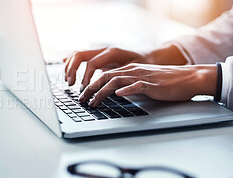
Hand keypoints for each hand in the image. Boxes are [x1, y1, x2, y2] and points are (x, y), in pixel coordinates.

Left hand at [63, 44, 187, 89]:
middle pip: (105, 77)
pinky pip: (137, 85)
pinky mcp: (152, 84)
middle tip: (81, 100)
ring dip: (102, 92)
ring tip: (93, 102)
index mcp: (129, 69)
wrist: (188, 78)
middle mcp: (132, 70)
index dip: (91, 85)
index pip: (104, 75)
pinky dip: (126, 89)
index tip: (82, 95)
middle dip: (90, 88)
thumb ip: (129, 84)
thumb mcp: (143, 81)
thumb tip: (114, 93)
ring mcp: (142, 76)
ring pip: (116, 81)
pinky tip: (118, 94)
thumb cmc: (166, 82)